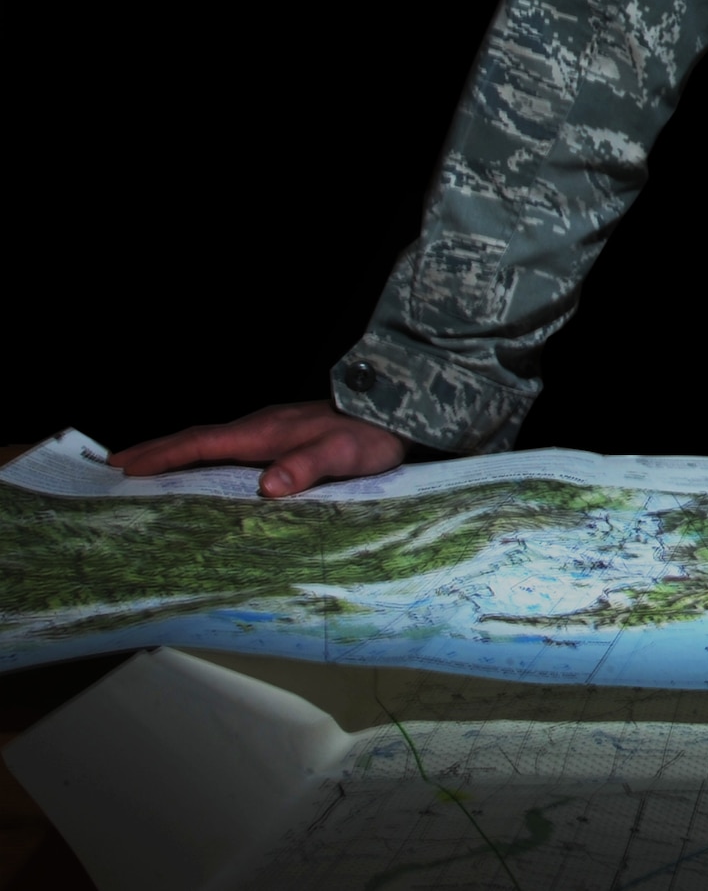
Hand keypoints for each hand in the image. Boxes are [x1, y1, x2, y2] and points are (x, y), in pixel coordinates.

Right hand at [106, 400, 408, 497]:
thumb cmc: (370, 436)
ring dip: (177, 453)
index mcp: (264, 432)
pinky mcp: (282, 436)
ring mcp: (270, 430)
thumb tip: (267, 487)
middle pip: (197, 438)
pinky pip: (229, 446)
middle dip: (156, 451)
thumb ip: (306, 467)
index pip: (201, 443)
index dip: (163, 456)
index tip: (124, 467)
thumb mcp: (341, 454)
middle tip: (115, 466)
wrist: (398, 414)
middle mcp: (260, 427)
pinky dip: (203, 455)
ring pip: (211, 441)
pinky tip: (201, 470)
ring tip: (144, 470)